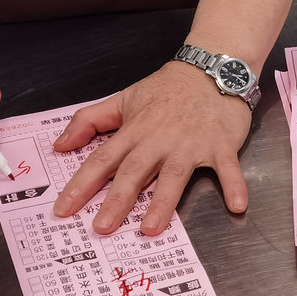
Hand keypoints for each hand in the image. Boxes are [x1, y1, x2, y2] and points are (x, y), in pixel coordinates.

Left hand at [51, 61, 251, 235]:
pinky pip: (227, 168)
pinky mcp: (221, 145)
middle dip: (116, 200)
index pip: (102, 160)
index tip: (63, 209)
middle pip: (134, 172)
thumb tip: (59, 145)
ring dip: (162, 202)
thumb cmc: (169, 88)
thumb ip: (90, 120)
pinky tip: (237, 206)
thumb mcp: (124, 98)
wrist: (212, 67)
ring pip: (173, 175)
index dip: (81, 184)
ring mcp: (191, 144)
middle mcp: (159, 140)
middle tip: (101, 228)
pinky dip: (234, 185)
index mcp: (135, 131)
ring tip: (150, 229)